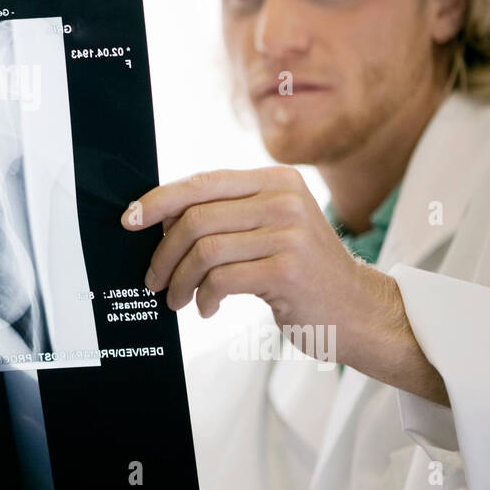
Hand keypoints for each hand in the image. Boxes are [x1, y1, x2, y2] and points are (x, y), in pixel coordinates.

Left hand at [121, 167, 447, 403]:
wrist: (358, 310)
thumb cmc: (303, 271)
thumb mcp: (272, 227)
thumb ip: (229, 213)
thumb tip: (159, 216)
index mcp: (276, 180)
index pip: (202, 182)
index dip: (159, 200)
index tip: (130, 220)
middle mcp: (284, 200)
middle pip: (196, 218)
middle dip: (163, 252)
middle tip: (154, 279)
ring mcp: (289, 234)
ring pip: (204, 250)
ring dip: (180, 280)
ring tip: (178, 299)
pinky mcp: (288, 271)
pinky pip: (221, 280)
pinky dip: (204, 297)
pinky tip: (207, 308)